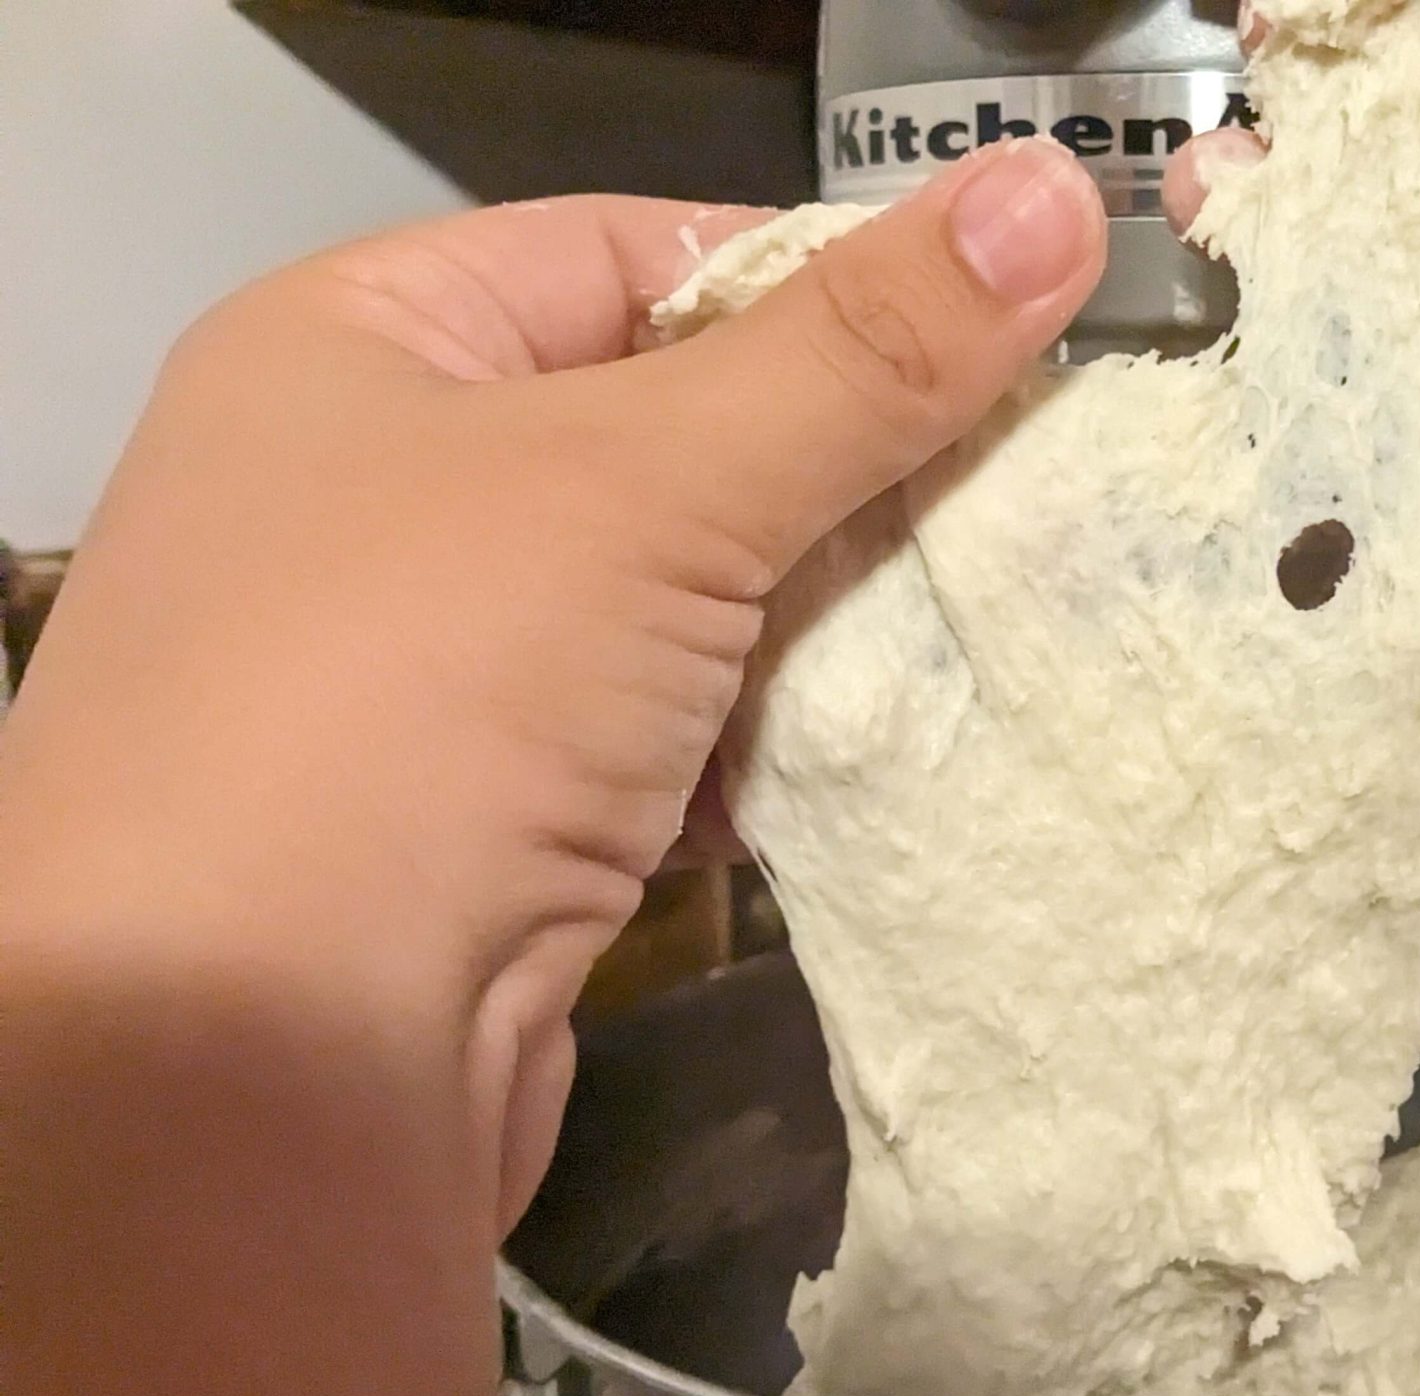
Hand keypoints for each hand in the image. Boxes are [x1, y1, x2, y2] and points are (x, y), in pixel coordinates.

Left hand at [0, 140, 1103, 1395]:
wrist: (252, 1079)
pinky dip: (772, 743)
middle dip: (848, 470)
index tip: (1000, 332)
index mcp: (357, 348)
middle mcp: (372, 495)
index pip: (635, 252)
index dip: (818, 284)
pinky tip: (884, 748)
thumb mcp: (651, 482)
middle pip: (674, 431)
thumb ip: (862, 352)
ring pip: (686, 601)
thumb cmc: (419, 700)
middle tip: (1039, 479)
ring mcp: (426, 676)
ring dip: (824, 622)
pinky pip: (672, 738)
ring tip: (996, 609)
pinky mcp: (489, 828)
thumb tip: (1061, 186)